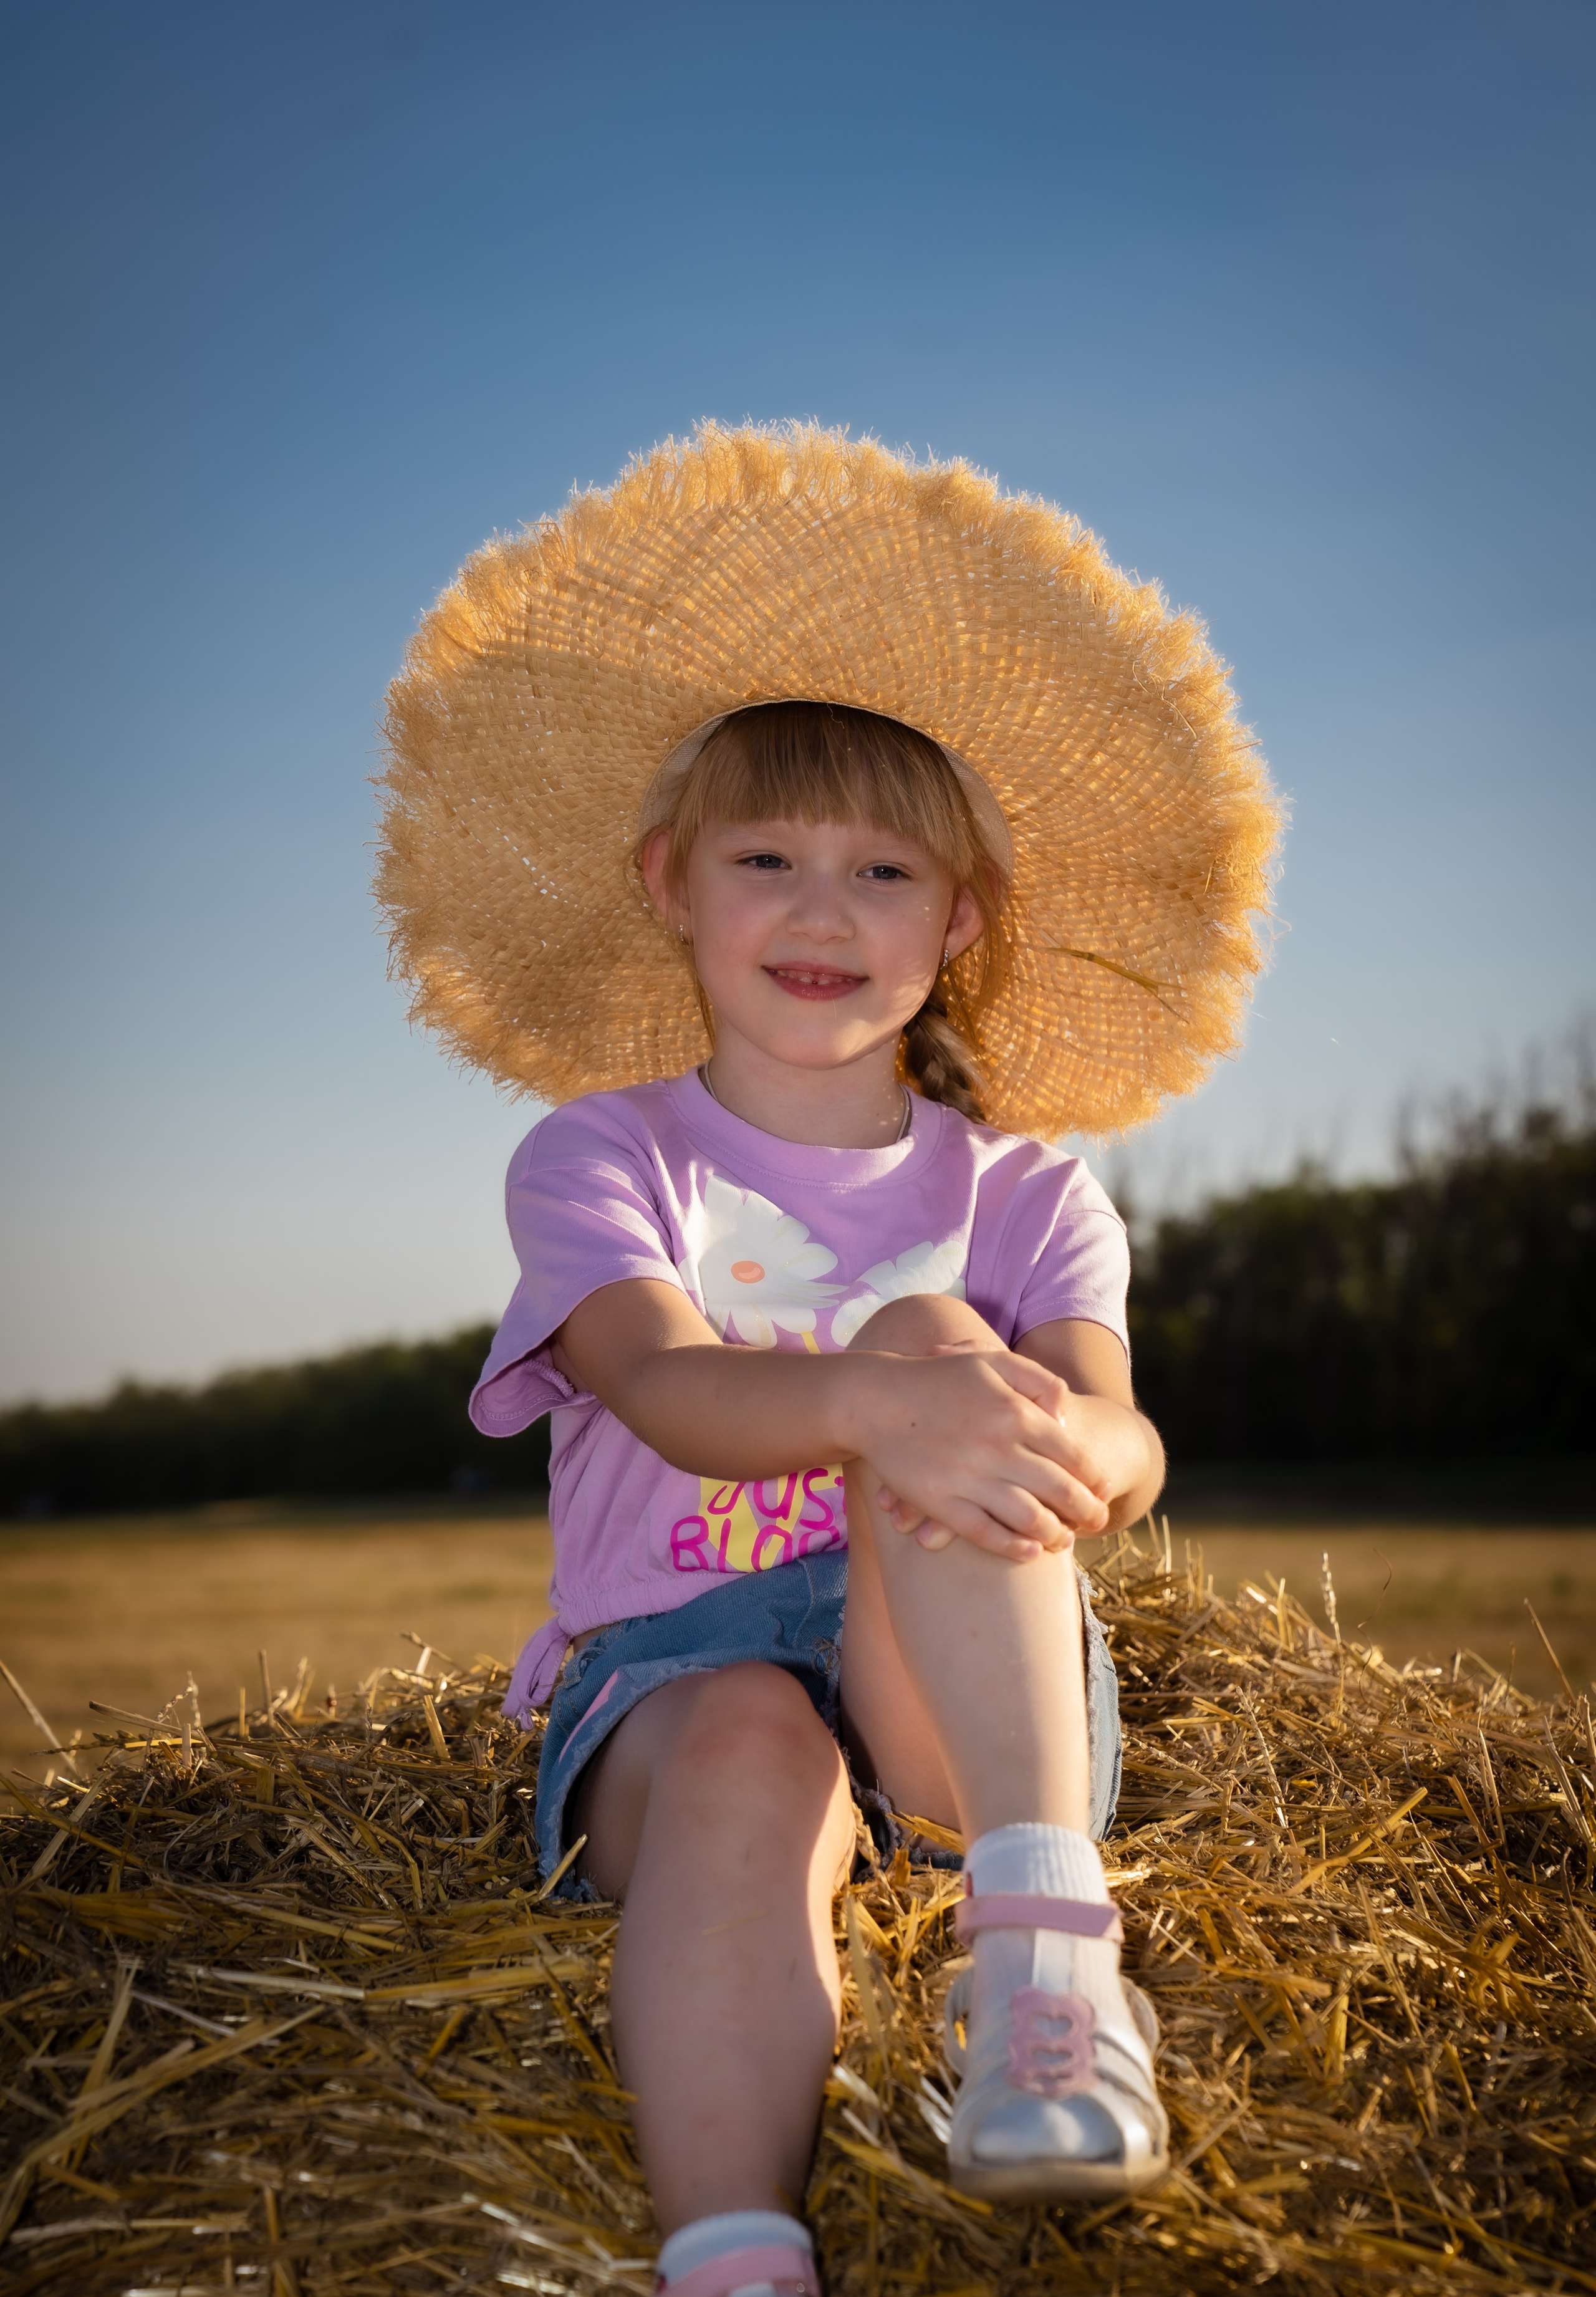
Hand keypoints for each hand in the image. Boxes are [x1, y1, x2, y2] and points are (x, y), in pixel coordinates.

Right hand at [848, 1341, 1113, 1562]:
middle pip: (1060, 1492)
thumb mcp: (992, 1363)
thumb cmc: (937, 1379)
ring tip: (1063, 1540)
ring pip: (1030, 1519)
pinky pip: (988, 1534)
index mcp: (1016, 1414)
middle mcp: (999, 1448)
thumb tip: (1066, 1415)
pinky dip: (1014, 1548)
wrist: (875, 1399)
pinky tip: (1028, 1552)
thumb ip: (1037, 1381)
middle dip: (1086, 1513)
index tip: (1103, 1493)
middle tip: (1096, 1523)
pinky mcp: (942, 1503)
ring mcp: (970, 1478)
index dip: (1095, 1480)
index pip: (1073, 1457)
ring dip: (1055, 1536)